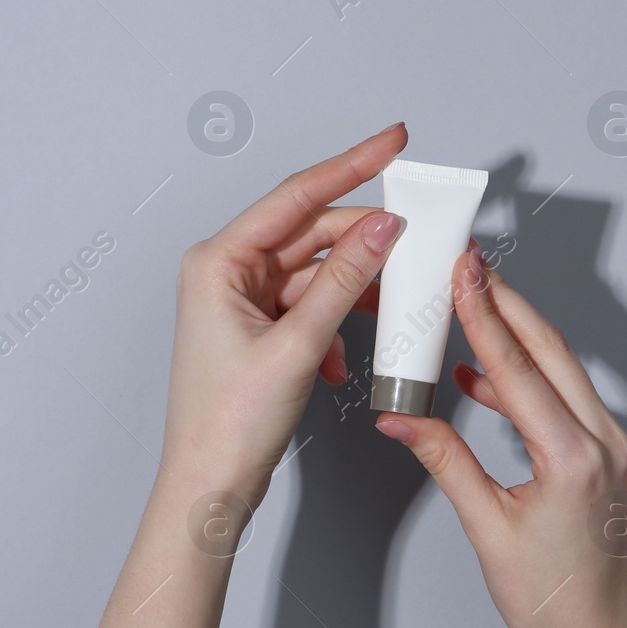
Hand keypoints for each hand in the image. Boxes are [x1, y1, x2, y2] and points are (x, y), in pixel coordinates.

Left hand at [157, 122, 406, 503]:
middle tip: (416, 235)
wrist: (210, 486)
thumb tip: (382, 228)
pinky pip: (313, 305)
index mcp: (219, 262)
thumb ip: (345, 279)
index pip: (297, 196)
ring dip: (355, 289)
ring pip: (318, 272)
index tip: (393, 141)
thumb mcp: (298, 343)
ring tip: (392, 302)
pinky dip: (338, 323)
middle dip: (365, 239)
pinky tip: (344, 358)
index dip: (351, 165)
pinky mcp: (260, 329)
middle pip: (312, 232)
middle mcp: (227, 273)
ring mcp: (243, 301)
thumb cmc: (228, 423)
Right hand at [373, 244, 626, 627]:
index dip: (485, 316)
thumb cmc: (548, 599)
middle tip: (470, 265)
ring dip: (518, 334)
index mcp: (574, 460)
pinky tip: (486, 375)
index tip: (464, 274)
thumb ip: (445, 461)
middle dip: (507, 303)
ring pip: (563, 369)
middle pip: (551, 351)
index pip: (519, 370)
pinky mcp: (609, 454)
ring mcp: (615, 446)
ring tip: (473, 304)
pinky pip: (568, 397)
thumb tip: (400, 417)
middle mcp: (605, 443)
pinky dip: (529, 377)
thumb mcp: (486, 527)